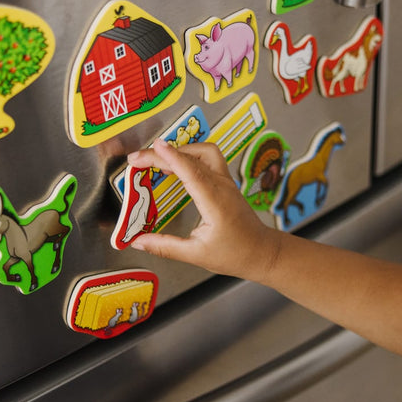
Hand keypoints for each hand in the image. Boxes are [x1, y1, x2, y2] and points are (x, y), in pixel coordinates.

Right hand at [126, 139, 280, 282]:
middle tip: (138, 159)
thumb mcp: (196, 255)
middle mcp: (222, 186)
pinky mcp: (225, 182)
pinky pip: (207, 159)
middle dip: (163, 153)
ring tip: (156, 159)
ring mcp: (225, 182)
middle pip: (192, 158)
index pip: (191, 172)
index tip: (155, 147)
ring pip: (203, 152)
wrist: (263, 252)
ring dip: (179, 150)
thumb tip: (139, 241)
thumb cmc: (236, 254)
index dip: (171, 157)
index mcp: (215, 202)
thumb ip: (166, 247)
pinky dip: (188, 157)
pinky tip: (175, 166)